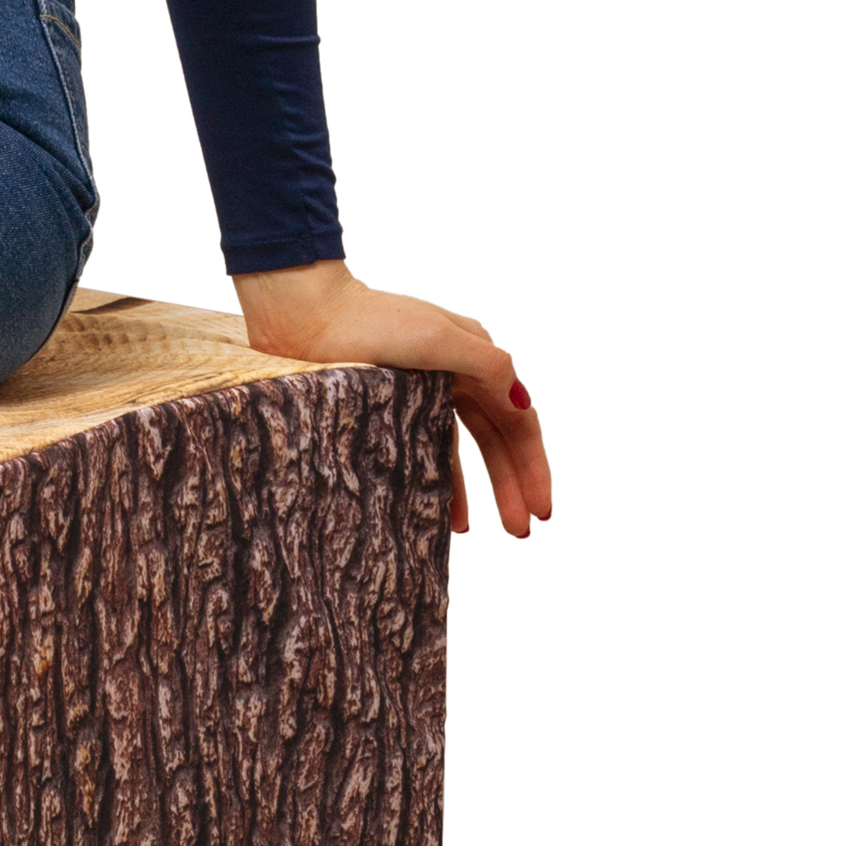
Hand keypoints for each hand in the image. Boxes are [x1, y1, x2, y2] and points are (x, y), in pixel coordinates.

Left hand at [228, 257, 552, 539]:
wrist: (303, 313)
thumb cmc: (370, 321)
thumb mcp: (437, 338)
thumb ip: (488, 367)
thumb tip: (523, 404)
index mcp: (475, 354)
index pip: (519, 420)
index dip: (534, 466)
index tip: (542, 511)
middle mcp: (455, 372)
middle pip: (496, 438)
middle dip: (512, 484)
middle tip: (522, 532)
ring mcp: (421, 389)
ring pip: (459, 447)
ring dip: (475, 489)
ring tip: (482, 531)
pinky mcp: (387, 403)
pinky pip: (421, 447)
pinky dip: (435, 479)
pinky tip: (438, 512)